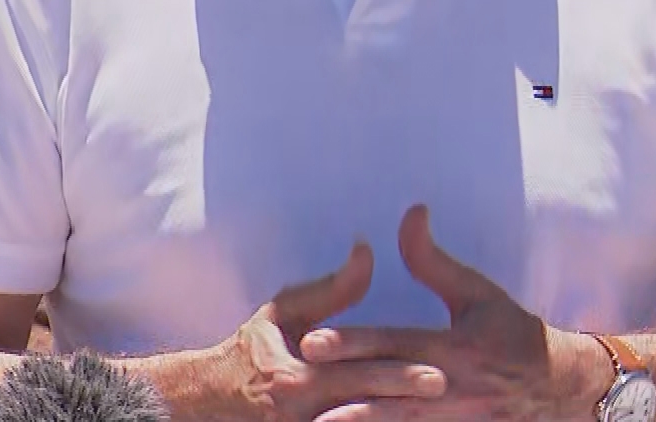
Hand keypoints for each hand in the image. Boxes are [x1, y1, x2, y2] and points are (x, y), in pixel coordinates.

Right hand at [216, 239, 449, 420]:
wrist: (209, 402)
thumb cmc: (252, 350)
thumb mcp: (284, 312)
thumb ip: (330, 289)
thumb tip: (367, 250)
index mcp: (296, 378)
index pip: (355, 375)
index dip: (397, 372)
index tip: (439, 370)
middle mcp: (301, 415)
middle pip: (364, 408)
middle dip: (405, 401)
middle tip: (446, 391)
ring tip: (439, 420)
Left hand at [299, 206, 608, 421]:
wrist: (559, 388)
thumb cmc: (512, 333)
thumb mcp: (478, 293)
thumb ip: (434, 260)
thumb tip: (411, 213)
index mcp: (456, 346)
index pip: (395, 344)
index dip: (353, 343)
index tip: (312, 341)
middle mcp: (452, 385)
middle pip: (388, 386)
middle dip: (344, 385)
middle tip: (300, 382)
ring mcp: (455, 418)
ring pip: (398, 421)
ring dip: (359, 421)